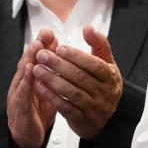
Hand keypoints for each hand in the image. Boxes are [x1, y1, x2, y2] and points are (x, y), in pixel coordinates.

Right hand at [6, 33, 57, 147]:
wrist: (27, 135)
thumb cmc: (37, 109)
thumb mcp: (46, 87)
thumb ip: (51, 70)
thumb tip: (58, 51)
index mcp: (30, 78)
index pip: (35, 59)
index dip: (41, 45)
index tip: (48, 32)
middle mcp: (22, 84)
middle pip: (28, 63)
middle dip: (35, 48)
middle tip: (42, 36)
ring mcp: (18, 97)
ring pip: (23, 76)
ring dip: (29, 61)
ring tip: (36, 49)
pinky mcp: (19, 111)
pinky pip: (22, 97)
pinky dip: (26, 86)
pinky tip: (30, 77)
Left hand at [31, 25, 122, 139]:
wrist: (107, 117)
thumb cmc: (104, 85)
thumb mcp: (107, 63)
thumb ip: (99, 44)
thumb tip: (88, 27)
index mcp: (111, 77)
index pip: (95, 65)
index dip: (77, 56)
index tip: (59, 48)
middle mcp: (104, 93)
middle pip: (81, 78)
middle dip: (59, 65)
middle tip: (41, 55)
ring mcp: (94, 108)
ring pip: (72, 92)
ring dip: (52, 80)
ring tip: (37, 69)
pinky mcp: (81, 120)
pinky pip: (65, 107)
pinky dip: (51, 96)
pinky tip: (39, 86)